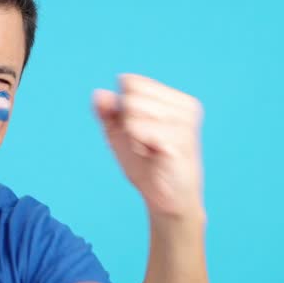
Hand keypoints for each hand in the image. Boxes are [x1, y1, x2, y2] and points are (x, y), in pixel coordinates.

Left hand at [92, 74, 203, 219]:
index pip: (130, 82)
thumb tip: (98, 93)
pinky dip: (136, 144)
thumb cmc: (146, 165)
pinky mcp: (179, 139)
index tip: (139, 132)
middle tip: (145, 143)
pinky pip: (137, 128)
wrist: (166, 201)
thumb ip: (108, 112)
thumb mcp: (120, 134)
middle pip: (130, 95)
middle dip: (127, 122)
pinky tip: (151, 155)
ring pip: (132, 110)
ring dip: (132, 135)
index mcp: (176, 99)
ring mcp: (185, 122)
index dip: (123, 110)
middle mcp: (185, 106)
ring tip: (149, 150)